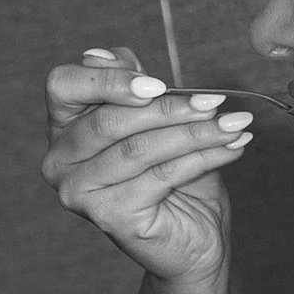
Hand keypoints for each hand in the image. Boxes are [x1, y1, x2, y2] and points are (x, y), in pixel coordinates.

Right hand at [42, 44, 254, 286]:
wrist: (192, 240)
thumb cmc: (172, 176)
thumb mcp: (154, 119)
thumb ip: (131, 86)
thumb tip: (102, 53)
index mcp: (63, 128)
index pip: (63, 85)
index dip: (107, 79)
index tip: (158, 84)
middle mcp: (59, 162)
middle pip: (110, 120)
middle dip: (170, 108)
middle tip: (216, 102)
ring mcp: (79, 194)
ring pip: (140, 148)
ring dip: (195, 132)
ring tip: (234, 123)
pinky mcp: (109, 217)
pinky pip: (162, 175)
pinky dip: (204, 157)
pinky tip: (233, 147)